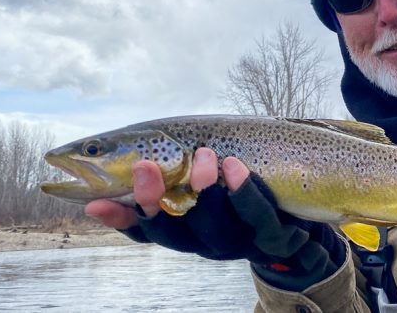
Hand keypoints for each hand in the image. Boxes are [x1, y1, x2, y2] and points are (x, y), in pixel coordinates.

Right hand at [86, 149, 344, 291]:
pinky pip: (261, 220)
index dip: (122, 219)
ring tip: (203, 155)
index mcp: (189, 230)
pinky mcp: (276, 235)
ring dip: (206, 191)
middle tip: (144, 166)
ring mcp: (243, 241)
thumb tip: (118, 175)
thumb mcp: (203, 179)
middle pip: (176, 235)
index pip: (149, 230)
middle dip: (155, 202)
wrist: (302, 212)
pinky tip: (236, 167)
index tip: (94, 200)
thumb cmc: (242, 188)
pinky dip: (246, 194)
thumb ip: (171, 178)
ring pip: (217, 230)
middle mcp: (210, 241)